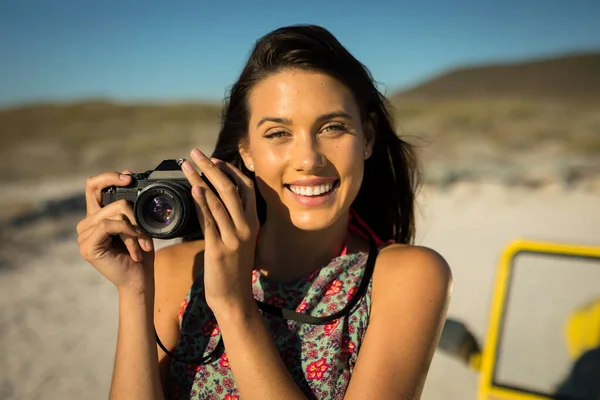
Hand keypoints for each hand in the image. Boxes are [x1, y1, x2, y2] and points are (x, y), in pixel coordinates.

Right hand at [76, 170, 154, 293]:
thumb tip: (129, 176)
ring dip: (134, 230)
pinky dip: (128, 233)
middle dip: (134, 216)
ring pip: (114, 213)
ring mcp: (84, 235)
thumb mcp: (138, 224)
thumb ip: (131, 205)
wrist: (138, 280)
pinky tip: (136, 247)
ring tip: (142, 246)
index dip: (108, 177)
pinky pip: (109, 225)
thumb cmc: (140, 253)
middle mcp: (86, 224)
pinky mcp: (87, 245)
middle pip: (111, 200)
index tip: (128, 177)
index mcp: (96, 216)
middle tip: (145, 235)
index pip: (93, 186)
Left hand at [181, 148, 259, 312]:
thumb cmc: (232, 268)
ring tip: (187, 166)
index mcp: (253, 222)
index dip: (230, 170)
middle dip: (211, 167)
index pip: (246, 187)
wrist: (234, 298)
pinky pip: (210, 221)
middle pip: (230, 188)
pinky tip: (193, 189)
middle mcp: (247, 227)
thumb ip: (229, 219)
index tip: (214, 159)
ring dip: (201, 179)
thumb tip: (213, 197)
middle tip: (195, 153)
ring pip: (218, 201)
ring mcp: (234, 237)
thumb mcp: (237, 240)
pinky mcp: (220, 248)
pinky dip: (202, 202)